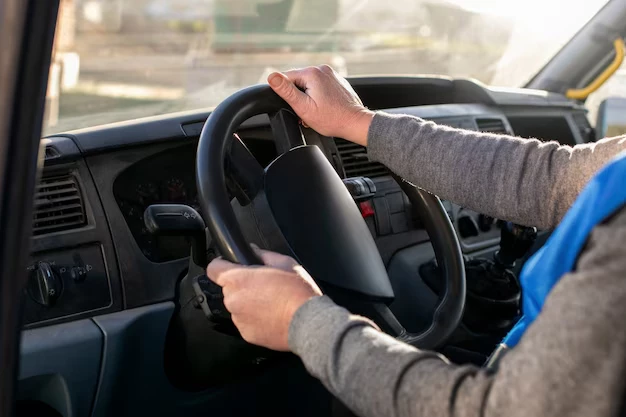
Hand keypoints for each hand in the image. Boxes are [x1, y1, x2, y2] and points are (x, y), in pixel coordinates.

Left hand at [206, 248, 322, 350]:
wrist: (308, 323)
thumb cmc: (297, 292)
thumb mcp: (284, 263)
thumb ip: (263, 254)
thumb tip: (252, 251)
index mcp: (238, 279)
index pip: (213, 269)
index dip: (222, 265)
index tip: (230, 266)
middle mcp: (233, 300)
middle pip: (229, 289)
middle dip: (242, 286)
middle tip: (263, 286)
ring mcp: (238, 319)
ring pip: (237, 306)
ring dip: (248, 304)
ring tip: (271, 303)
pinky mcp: (246, 334)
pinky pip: (245, 322)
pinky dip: (255, 319)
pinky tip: (272, 316)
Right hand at [267, 65, 373, 145]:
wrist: (354, 122)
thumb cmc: (332, 118)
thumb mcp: (303, 107)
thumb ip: (286, 91)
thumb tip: (271, 76)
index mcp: (312, 72)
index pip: (286, 78)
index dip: (287, 95)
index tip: (296, 106)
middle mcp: (322, 69)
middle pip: (298, 81)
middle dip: (299, 97)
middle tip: (307, 112)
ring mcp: (331, 74)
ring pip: (309, 84)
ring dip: (308, 97)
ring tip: (316, 110)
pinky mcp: (336, 80)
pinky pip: (320, 86)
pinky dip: (318, 96)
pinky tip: (324, 107)